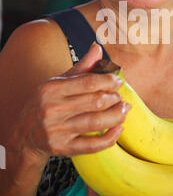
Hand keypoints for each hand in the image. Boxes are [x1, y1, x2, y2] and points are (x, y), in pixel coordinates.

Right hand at [14, 42, 129, 161]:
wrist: (24, 134)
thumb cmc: (46, 103)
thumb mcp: (58, 82)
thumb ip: (81, 67)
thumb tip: (97, 47)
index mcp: (51, 89)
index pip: (87, 82)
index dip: (108, 81)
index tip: (118, 81)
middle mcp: (52, 109)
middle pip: (95, 102)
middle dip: (114, 98)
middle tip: (120, 97)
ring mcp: (57, 130)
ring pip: (96, 123)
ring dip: (117, 115)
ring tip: (124, 110)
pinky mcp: (62, 148)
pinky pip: (92, 145)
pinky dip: (110, 137)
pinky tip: (119, 128)